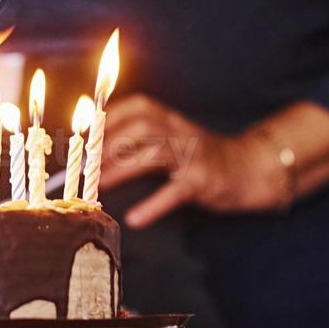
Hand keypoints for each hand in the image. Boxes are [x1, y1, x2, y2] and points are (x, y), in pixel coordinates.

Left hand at [96, 94, 289, 226]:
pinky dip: (153, 205)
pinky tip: (135, 218)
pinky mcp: (202, 180)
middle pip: (139, 129)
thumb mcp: (168, 136)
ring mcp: (191, 154)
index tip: (83, 137)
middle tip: (87, 166)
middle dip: (109, 146)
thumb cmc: (195, 154)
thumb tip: (91, 148)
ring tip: (100, 185)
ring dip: (122, 169)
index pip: (132, 109)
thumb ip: (136, 138)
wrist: (245, 167)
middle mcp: (178, 130)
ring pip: (153, 155)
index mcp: (166, 116)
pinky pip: (175, 192)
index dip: (106, 121)